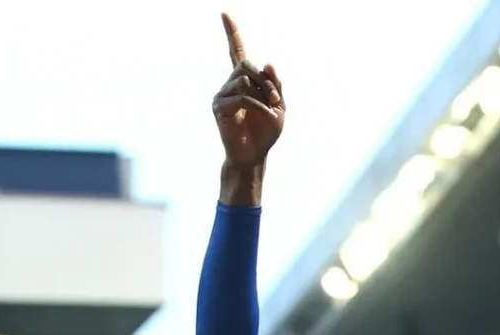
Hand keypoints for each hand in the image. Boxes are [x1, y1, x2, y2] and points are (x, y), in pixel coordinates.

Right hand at [213, 13, 284, 169]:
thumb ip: (275, 84)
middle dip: (265, 80)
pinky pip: (242, 96)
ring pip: (244, 79)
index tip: (225, 14)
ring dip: (263, 93)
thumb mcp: (279, 106)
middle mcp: (231, 84)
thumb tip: (268, 62)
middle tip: (276, 99)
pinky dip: (258, 105)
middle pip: (246, 64)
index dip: (232, 33)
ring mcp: (223, 94)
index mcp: (245, 81)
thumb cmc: (265, 133)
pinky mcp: (220, 106)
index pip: (236, 51)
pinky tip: (264, 115)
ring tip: (270, 109)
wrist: (254, 155)